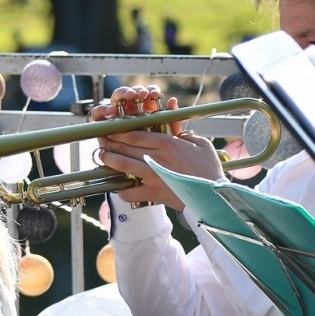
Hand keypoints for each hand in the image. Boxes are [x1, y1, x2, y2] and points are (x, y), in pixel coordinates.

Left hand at [93, 88, 222, 209]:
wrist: (213, 195)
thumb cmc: (209, 168)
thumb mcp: (200, 143)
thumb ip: (183, 131)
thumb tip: (173, 120)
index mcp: (168, 144)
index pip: (136, 134)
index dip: (119, 130)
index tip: (111, 128)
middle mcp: (157, 158)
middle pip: (124, 147)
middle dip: (110, 142)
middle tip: (102, 140)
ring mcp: (153, 176)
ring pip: (122, 165)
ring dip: (108, 159)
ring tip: (103, 156)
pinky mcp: (152, 193)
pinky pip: (129, 192)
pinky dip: (121, 189)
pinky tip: (118, 186)